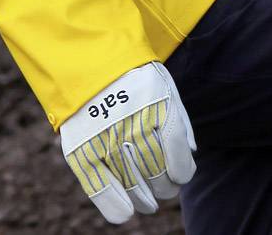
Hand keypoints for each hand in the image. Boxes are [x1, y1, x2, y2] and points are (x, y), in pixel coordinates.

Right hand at [60, 62, 196, 224]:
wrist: (89, 59)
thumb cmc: (133, 77)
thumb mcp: (163, 86)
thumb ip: (177, 118)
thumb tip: (190, 154)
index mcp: (157, 104)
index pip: (176, 151)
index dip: (182, 169)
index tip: (182, 175)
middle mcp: (132, 124)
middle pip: (156, 171)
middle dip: (165, 186)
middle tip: (166, 189)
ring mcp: (105, 138)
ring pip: (131, 183)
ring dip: (144, 198)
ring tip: (150, 202)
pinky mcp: (81, 150)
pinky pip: (99, 187)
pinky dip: (114, 204)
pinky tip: (127, 212)